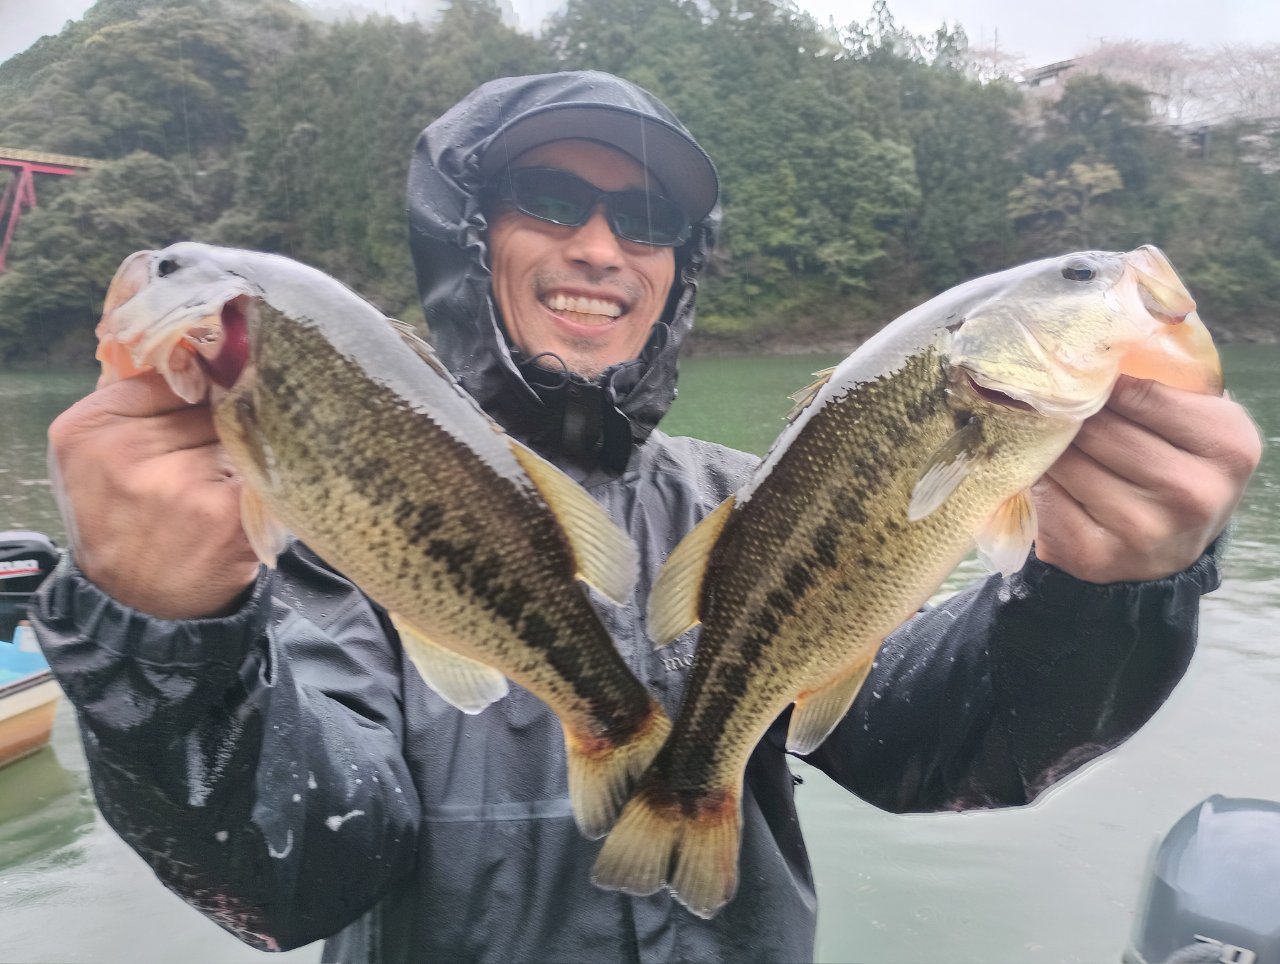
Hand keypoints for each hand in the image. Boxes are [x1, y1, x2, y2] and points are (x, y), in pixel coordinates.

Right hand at [48, 372, 259, 618]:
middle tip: (216, 461)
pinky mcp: (225, 513)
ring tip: (226, 488)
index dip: (200, 387)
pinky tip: (254, 500)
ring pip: (242, 436)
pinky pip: (266, 471)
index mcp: (87, 429)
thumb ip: (140, 401)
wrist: (139, 607)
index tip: (214, 400)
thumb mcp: (100, 455)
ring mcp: (178, 484)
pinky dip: (269, 481)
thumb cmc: (124, 519)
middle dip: (226, 424)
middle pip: (212, 404)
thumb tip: (206, 350)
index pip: (170, 374)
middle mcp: (125, 454)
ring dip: (248, 455)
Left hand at [1032, 374, 1261, 583]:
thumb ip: (1165, 383)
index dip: (1104, 383)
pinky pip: (1045, 498)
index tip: (1085, 375)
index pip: (1142, 394)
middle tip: (1051, 404)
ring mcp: (1144, 530)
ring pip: (1067, 462)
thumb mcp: (1196, 423)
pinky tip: (1044, 475)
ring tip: (1048, 439)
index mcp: (1228, 447)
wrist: (1169, 548)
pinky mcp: (1094, 555)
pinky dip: (1035, 481)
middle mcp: (1193, 493)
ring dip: (1048, 447)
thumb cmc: (1178, 467)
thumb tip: (1099, 340)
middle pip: (1099, 429)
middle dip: (1070, 415)